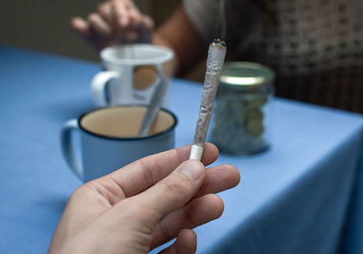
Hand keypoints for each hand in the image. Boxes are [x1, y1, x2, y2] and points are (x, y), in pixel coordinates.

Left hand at [48, 143, 239, 253]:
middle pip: (165, 195)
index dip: (179, 159)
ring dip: (194, 214)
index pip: (147, 169)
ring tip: (217, 205)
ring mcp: (126, 245)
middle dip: (196, 186)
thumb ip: (166, 192)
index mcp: (100, 197)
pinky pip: (167, 251)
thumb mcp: (130, 217)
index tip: (207, 152)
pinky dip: (180, 246)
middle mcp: (113, 219)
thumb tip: (194, 168)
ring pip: (169, 223)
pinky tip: (188, 240)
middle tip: (227, 176)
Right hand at [71, 0, 153, 49]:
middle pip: (104, 9)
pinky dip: (81, 29)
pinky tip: (88, 34)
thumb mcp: (147, 31)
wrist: (134, 57)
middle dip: (114, 24)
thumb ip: (143, 22)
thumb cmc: (141, 39)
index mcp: (122, 4)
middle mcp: (108, 10)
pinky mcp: (89, 33)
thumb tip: (132, 17)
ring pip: (93, 18)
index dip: (121, 13)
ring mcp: (97, 21)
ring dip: (104, 30)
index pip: (117, 1)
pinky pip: (77, 25)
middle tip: (125, 37)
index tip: (126, 25)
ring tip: (115, 40)